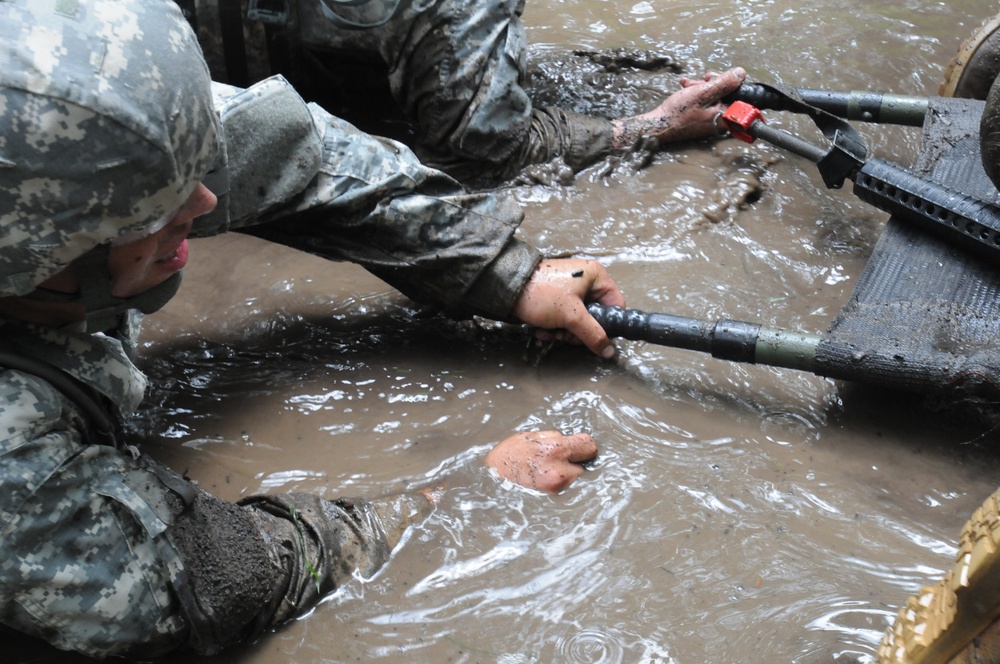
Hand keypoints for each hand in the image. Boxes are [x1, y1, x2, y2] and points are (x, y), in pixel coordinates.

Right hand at [485, 430, 597, 492]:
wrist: (487, 483)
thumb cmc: (505, 458)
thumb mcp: (528, 438)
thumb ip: (552, 438)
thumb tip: (569, 441)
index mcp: (554, 451)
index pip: (588, 446)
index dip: (583, 445)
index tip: (578, 447)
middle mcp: (560, 473)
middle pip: (585, 466)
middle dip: (575, 463)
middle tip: (558, 462)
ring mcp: (557, 491)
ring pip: (575, 481)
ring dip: (567, 477)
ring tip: (546, 473)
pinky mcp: (553, 502)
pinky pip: (565, 491)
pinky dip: (559, 487)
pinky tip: (543, 483)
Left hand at [511, 258, 624, 358]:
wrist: (505, 287)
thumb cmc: (541, 294)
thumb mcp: (571, 316)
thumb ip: (593, 334)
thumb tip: (609, 351)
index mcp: (596, 277)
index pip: (616, 305)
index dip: (607, 325)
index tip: (594, 336)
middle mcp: (586, 282)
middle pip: (596, 318)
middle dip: (578, 332)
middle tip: (564, 334)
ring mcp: (570, 291)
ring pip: (579, 322)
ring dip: (564, 332)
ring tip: (549, 331)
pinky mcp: (556, 300)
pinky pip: (564, 319)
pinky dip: (554, 328)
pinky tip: (542, 330)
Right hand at [612, 66, 746, 146]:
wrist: (659, 125)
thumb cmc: (679, 112)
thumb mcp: (702, 93)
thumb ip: (724, 83)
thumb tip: (741, 73)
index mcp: (726, 117)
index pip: (740, 96)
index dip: (732, 83)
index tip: (720, 78)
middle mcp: (721, 121)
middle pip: (727, 95)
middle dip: (713, 83)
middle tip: (702, 80)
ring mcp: (711, 121)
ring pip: (714, 97)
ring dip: (702, 86)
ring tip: (689, 85)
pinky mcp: (702, 120)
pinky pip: (705, 103)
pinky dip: (697, 94)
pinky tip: (687, 88)